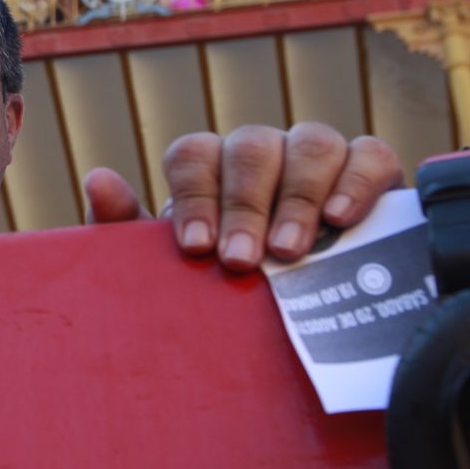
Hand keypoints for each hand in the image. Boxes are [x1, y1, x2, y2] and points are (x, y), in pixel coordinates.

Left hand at [85, 122, 401, 272]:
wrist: (296, 326)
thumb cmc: (224, 288)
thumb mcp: (170, 270)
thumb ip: (127, 230)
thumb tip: (99, 179)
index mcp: (211, 170)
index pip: (194, 152)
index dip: (194, 195)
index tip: (196, 248)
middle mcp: (262, 154)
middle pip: (250, 148)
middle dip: (244, 205)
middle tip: (241, 261)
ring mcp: (317, 159)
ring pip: (311, 142)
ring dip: (297, 197)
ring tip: (290, 253)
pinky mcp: (371, 174)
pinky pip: (371, 154)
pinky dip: (358, 180)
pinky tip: (342, 219)